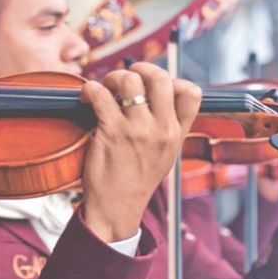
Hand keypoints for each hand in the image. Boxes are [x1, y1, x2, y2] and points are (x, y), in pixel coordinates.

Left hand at [80, 63, 201, 241]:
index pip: (192, 92)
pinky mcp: (111, 132)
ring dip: (112, 77)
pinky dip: (89, 89)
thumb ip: (167, 128)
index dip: (173, 79)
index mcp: (177, 134)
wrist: (117, 209)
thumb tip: (158, 94)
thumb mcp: (165, 156)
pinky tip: (86, 98)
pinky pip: (100, 94)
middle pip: (160, 77)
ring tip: (103, 89)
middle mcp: (162, 130)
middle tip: (124, 77)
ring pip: (129, 80)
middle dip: (139, 68)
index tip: (153, 85)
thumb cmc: (137, 181)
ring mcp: (137, 130)